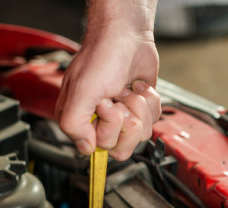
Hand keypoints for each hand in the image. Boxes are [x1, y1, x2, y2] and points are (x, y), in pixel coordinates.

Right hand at [56, 27, 160, 159]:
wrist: (127, 37)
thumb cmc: (101, 57)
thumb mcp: (81, 91)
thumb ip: (74, 124)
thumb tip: (86, 149)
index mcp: (79, 120)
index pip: (98, 148)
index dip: (107, 130)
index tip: (105, 106)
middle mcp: (100, 121)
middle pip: (122, 148)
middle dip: (126, 120)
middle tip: (119, 99)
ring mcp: (123, 116)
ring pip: (140, 134)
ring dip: (138, 108)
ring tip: (127, 90)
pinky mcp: (140, 110)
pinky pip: (152, 121)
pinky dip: (149, 102)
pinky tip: (137, 87)